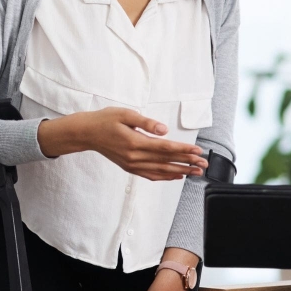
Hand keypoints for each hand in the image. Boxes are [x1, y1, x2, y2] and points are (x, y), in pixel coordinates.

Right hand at [38, 107, 205, 180]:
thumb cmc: (105, 120)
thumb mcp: (125, 114)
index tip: (197, 151)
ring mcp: (131, 164)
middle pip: (166, 161)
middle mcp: (134, 157)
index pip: (165, 148)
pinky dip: (164, 176)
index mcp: (134, 142)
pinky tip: (175, 176)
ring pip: (160, 170)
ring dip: (180, 171)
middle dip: (187, 163)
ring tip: (195, 172)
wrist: (87, 133)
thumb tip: (164, 129)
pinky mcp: (129, 167)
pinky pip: (150, 175)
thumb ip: (146, 122)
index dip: (183, 150)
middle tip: (204, 164)